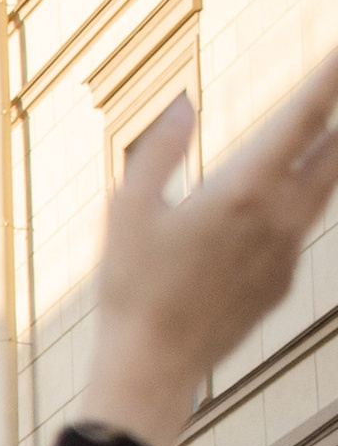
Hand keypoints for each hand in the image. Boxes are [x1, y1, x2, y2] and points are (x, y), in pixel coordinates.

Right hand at [81, 47, 337, 445]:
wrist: (153, 367)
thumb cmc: (131, 288)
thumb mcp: (128, 208)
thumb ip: (159, 149)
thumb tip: (186, 105)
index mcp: (243, 190)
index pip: (304, 117)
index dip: (329, 79)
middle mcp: (279, 217)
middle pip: (333, 150)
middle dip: (335, 115)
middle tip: (336, 84)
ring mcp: (287, 251)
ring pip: (325, 188)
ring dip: (328, 154)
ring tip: (326, 132)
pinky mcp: (283, 281)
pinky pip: (301, 227)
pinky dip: (298, 201)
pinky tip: (279, 200)